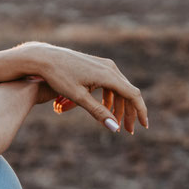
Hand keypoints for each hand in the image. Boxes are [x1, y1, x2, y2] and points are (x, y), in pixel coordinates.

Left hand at [20, 42, 148, 133]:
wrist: (44, 57)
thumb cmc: (59, 76)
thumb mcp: (78, 97)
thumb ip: (98, 112)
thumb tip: (114, 128)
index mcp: (108, 75)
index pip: (132, 95)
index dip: (140, 112)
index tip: (144, 126)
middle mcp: (110, 68)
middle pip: (127, 93)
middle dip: (129, 113)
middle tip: (128, 131)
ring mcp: (104, 66)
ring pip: (118, 89)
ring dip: (118, 107)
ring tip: (116, 124)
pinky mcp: (96, 66)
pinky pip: (110, 84)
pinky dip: (110, 98)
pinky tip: (107, 109)